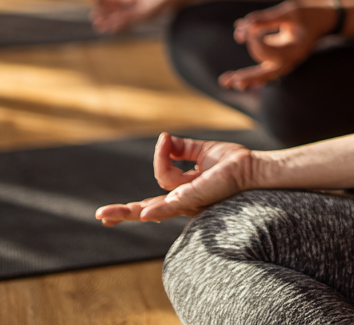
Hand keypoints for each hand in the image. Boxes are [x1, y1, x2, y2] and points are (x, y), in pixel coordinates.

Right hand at [92, 0, 200, 31]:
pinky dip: (120, 22)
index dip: (105, 0)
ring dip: (110, 20)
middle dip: (105, 12)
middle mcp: (140, 4)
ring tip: (96, 21)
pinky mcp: (149, 12)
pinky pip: (131, 19)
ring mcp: (144, 10)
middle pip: (118, 10)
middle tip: (92, 13)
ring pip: (122, 18)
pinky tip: (110, 25)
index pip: (118, 0)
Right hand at [96, 132, 257, 224]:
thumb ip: (182, 147)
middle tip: (101, 215)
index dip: (157, 162)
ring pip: (152, 209)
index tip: (164, 139)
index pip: (159, 185)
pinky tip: (146, 214)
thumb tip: (164, 137)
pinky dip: (159, 208)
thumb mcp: (203, 151)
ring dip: (129, 211)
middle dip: (123, 212)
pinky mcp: (195, 199)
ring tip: (106, 215)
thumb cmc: (232, 162)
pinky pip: (173, 205)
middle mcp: (182, 199)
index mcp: (183, 190)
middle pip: (147, 208)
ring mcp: (187, 202)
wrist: (252, 167)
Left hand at [218, 0, 338, 90]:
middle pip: (266, 74)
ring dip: (247, 77)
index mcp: (295, 51)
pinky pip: (265, 61)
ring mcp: (287, 58)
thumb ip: (266, 18)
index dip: (252, 38)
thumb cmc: (311, 12)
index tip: (249, 25)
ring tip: (226, 81)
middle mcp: (291, 59)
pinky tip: (238, 60)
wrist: (328, 18)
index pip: (267, 51)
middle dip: (247, 77)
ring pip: (264, 73)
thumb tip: (243, 26)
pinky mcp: (282, 54)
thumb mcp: (290, 11)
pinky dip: (253, 61)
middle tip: (227, 82)